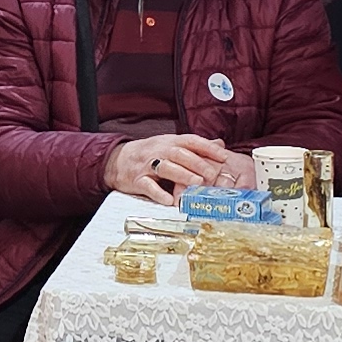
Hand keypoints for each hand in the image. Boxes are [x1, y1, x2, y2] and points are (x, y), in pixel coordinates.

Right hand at [107, 133, 237, 204]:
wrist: (118, 161)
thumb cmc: (150, 154)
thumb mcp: (171, 145)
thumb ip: (195, 146)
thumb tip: (220, 143)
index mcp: (170, 142)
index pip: (191, 141)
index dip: (208, 148)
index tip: (224, 156)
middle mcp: (159, 151)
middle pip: (180, 154)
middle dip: (197, 163)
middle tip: (213, 174)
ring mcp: (147, 165)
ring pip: (166, 167)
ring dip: (182, 175)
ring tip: (196, 182)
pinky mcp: (137, 180)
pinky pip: (148, 186)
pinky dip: (158, 193)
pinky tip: (169, 200)